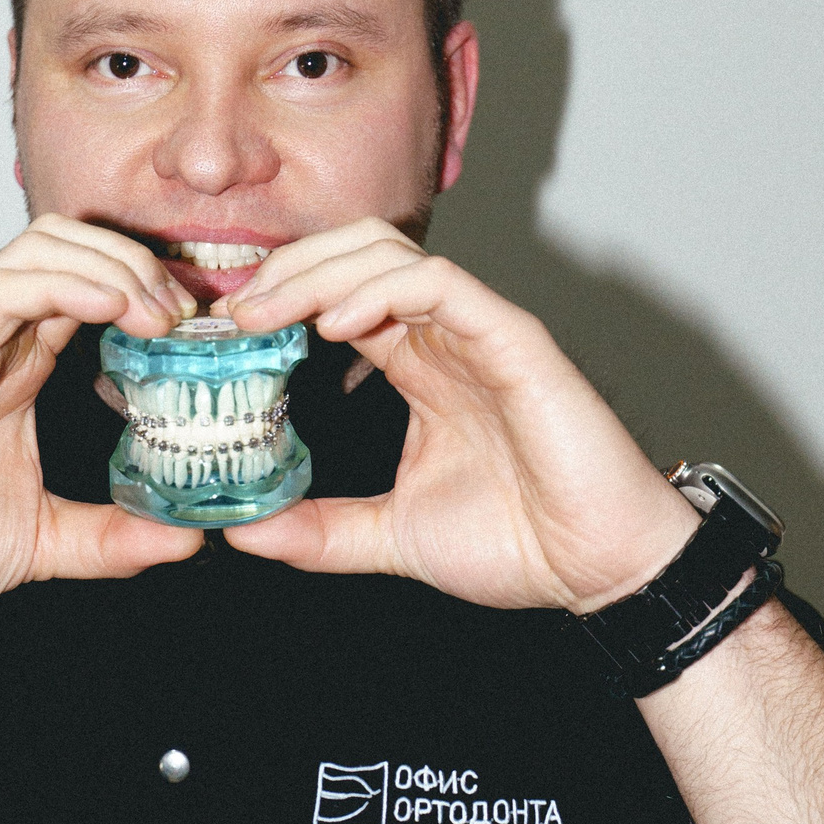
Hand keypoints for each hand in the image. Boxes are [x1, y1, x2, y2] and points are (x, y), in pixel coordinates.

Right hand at [0, 219, 200, 619]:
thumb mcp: (44, 541)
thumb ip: (112, 537)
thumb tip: (185, 542)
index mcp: (12, 365)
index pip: (86, 285)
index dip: (147, 288)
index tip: (201, 327)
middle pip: (69, 244)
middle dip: (140, 263)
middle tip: (191, 315)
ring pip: (42, 248)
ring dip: (116, 266)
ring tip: (163, 313)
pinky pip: (8, 289)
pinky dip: (71, 283)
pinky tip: (117, 308)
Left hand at [218, 220, 696, 610]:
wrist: (599, 570)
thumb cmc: (520, 542)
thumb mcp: (392, 536)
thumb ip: (322, 528)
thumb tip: (244, 531)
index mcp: (418, 365)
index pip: (337, 296)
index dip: (278, 301)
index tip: (224, 335)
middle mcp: (445, 335)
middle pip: (356, 255)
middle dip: (287, 272)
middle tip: (233, 315)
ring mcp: (481, 330)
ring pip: (392, 254)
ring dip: (320, 273)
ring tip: (268, 312)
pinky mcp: (515, 339)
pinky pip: (441, 285)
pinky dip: (382, 289)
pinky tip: (336, 323)